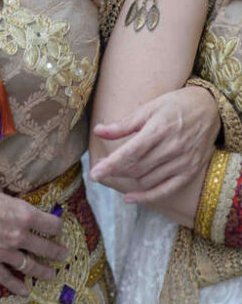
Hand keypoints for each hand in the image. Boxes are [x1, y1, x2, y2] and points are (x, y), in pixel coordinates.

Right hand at [0, 180, 65, 295]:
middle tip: (63, 254)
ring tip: (52, 274)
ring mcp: (4, 252)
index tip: (58, 227)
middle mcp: (18, 235)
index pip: (50, 223)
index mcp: (22, 213)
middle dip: (57, 252)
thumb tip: (6, 196)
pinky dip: (17, 286)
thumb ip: (5, 195)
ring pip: (30, 266)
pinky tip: (25, 290)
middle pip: (45, 247)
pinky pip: (6, 278)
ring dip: (43, 271)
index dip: (56, 225)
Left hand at [90, 85, 219, 203]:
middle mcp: (172, 147)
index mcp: (160, 129)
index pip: (130, 152)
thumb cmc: (175, 104)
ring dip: (127, 180)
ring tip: (113, 173)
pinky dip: (146, 197)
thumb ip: (124, 124)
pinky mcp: (190, 172)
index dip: (110, 165)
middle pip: (136, 167)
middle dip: (114, 171)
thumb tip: (97, 131)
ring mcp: (183, 162)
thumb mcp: (149, 108)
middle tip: (98, 169)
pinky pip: (166, 190)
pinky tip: (130, 199)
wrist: (209, 108)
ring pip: (147, 179)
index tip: (94, 173)